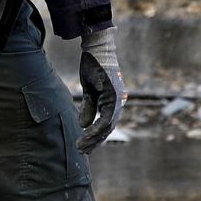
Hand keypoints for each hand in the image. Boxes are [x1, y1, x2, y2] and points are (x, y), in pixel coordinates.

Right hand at [77, 27, 123, 152]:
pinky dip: (97, 128)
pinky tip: (86, 134)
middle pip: (108, 127)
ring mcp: (117, 99)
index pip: (106, 123)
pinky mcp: (113, 96)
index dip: (96, 136)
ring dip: (94, 138)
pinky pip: (106, 117)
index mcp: (113, 100)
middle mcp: (118, 101)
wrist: (97, 48)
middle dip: (95, 141)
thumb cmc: (93, 65)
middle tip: (83, 152)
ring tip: (82, 147)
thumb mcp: (89, 89)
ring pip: (108, 125)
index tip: (85, 145)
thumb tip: (83, 125)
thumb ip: (89, 107)